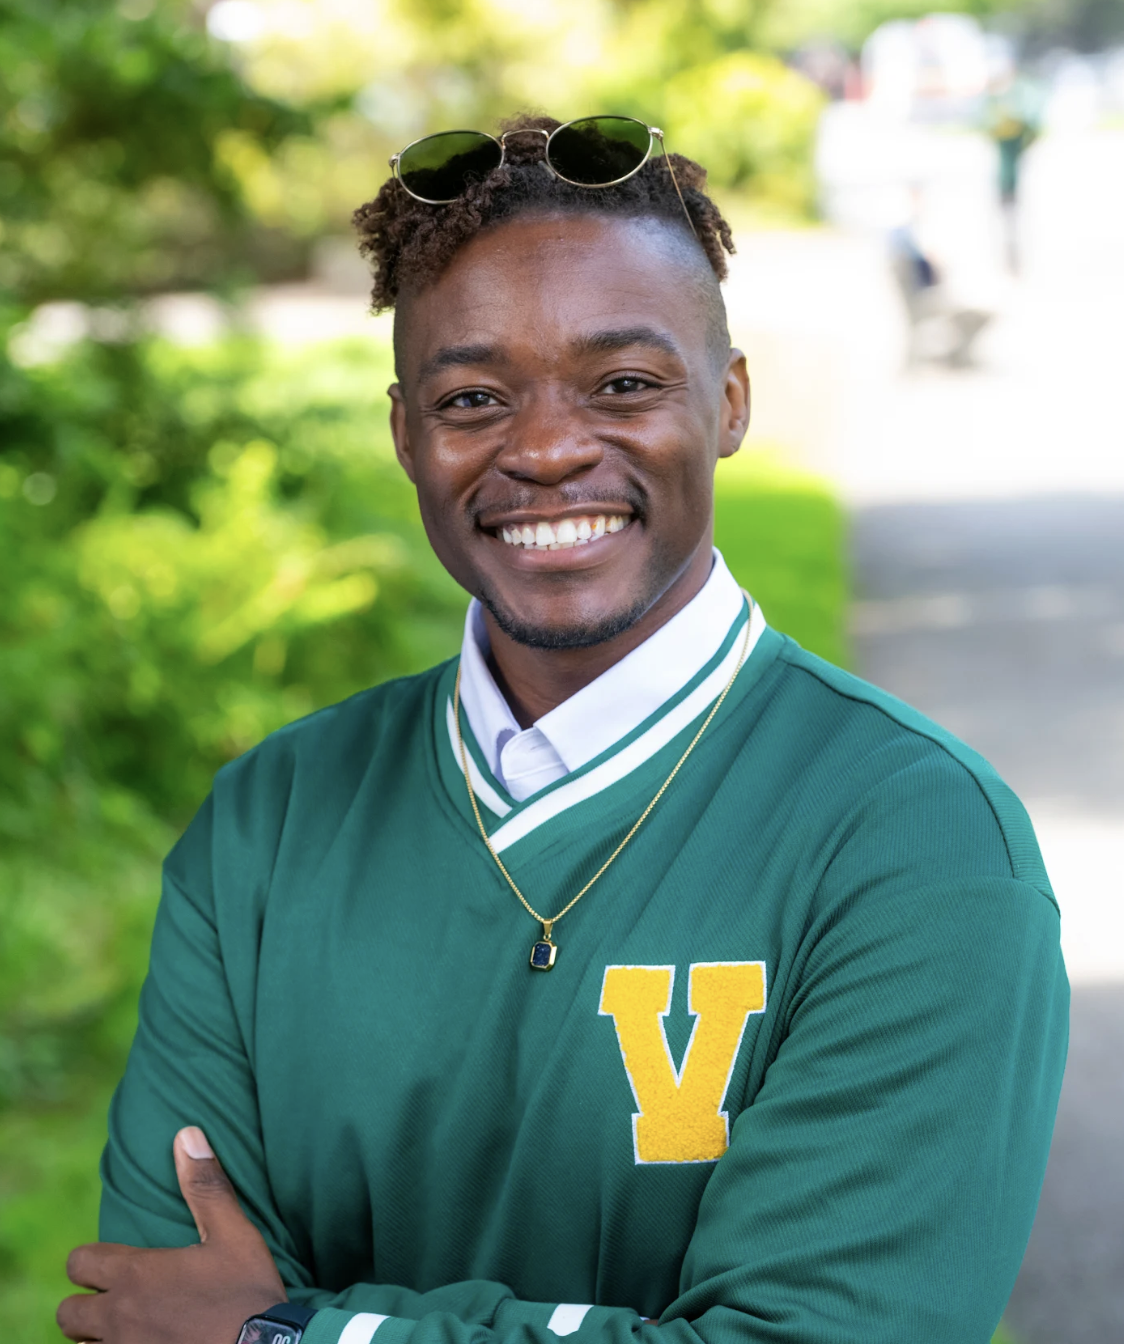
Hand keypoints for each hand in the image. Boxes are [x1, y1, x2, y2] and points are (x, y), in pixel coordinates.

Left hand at [58, 1126, 285, 1342]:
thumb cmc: (246, 1293)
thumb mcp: (233, 1233)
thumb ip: (205, 1186)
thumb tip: (186, 1134)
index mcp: (136, 1276)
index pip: (79, 1263)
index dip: (90, 1261)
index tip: (112, 1263)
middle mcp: (118, 1319)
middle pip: (67, 1315)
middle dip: (85, 1306)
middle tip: (117, 1301)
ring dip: (99, 1340)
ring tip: (128, 1332)